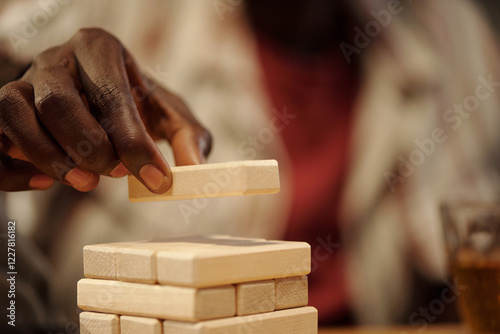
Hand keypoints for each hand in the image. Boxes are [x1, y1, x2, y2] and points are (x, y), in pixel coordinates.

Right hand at [0, 28, 210, 192]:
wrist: (97, 99)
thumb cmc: (136, 104)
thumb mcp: (169, 114)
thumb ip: (188, 138)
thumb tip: (195, 171)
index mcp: (99, 49)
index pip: (111, 94)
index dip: (133, 141)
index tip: (156, 178)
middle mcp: (56, 59)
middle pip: (57, 102)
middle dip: (89, 147)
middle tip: (114, 175)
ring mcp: (23, 82)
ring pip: (15, 114)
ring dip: (49, 157)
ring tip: (85, 182)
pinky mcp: (2, 112)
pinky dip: (13, 169)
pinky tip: (44, 183)